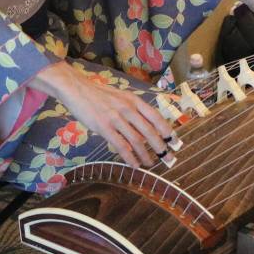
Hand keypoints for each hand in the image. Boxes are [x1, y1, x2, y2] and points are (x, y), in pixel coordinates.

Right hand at [31, 61, 174, 167]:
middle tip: (168, 159)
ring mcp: (116, 117)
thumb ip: (133, 110)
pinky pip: (121, 145)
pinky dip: (130, 157)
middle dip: (161, 147)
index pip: (156, 117)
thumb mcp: (121, 97)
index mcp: (134, 100)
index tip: (175, 142)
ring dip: (146, 155)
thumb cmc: (99, 95)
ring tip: (151, 164)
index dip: (167, 130)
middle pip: (149, 130)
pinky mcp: (103, 127)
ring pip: (136, 140)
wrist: (77, 89)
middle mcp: (128, 108)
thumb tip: (146, 128)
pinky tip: (135, 165)